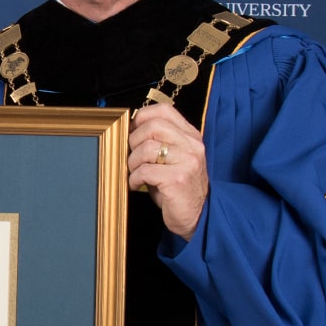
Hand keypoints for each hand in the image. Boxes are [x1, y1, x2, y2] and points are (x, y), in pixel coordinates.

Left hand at [128, 103, 208, 240]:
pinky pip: (145, 171)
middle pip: (152, 126)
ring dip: (132, 162)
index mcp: (190, 136)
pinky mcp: (178, 179)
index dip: (141, 118)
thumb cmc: (177, 187)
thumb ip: (158, 141)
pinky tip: (137, 185)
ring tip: (135, 173)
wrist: (197, 215)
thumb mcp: (171, 159)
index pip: (164, 110)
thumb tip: (128, 131)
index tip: (132, 133)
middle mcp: (192, 145)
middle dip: (133, 141)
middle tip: (132, 157)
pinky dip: (134, 179)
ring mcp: (188, 161)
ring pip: (147, 148)